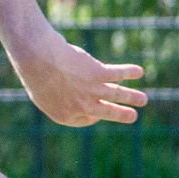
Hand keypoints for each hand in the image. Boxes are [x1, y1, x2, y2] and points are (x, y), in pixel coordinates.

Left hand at [8, 31, 147, 127]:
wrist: (37, 59)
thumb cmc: (35, 74)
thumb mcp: (43, 93)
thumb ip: (59, 99)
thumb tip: (69, 96)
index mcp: (65, 116)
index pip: (87, 119)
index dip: (92, 114)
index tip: (95, 108)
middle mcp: (81, 106)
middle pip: (107, 112)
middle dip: (122, 114)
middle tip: (133, 116)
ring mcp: (91, 91)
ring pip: (117, 95)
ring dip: (132, 97)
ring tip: (143, 100)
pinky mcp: (98, 74)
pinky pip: (118, 74)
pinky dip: (130, 72)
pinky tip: (139, 71)